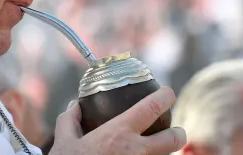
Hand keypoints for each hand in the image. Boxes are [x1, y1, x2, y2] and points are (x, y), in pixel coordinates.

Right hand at [49, 86, 185, 154]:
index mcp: (119, 132)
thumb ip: (70, 120)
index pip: (151, 108)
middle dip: (178, 133)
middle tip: (174, 130)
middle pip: (173, 140)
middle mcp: (136, 151)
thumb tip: (75, 106)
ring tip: (155, 149)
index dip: (165, 96)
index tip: (168, 93)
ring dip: (163, 153)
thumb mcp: (64, 141)